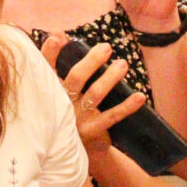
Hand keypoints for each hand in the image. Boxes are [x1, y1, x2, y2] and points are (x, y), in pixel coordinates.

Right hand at [41, 32, 147, 157]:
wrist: (75, 151)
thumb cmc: (68, 113)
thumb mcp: (58, 93)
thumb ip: (58, 68)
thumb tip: (61, 34)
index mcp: (50, 93)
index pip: (46, 70)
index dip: (50, 53)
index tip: (59, 36)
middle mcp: (61, 105)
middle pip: (76, 79)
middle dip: (91, 61)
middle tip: (106, 47)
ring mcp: (77, 119)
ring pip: (95, 94)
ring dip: (110, 78)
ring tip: (123, 64)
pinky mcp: (92, 131)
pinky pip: (112, 116)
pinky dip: (127, 106)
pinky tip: (140, 96)